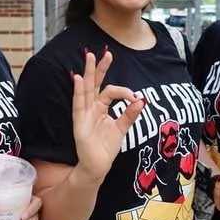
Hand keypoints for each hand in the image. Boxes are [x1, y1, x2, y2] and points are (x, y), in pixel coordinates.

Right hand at [72, 50, 144, 183]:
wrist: (98, 167)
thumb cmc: (106, 148)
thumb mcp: (122, 128)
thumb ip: (130, 113)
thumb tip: (142, 100)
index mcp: (100, 108)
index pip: (110, 91)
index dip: (123, 91)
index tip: (134, 96)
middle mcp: (90, 108)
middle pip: (94, 84)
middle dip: (99, 68)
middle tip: (104, 52)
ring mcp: (83, 114)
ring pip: (85, 90)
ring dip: (88, 73)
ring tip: (89, 57)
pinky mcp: (79, 123)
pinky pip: (77, 104)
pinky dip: (78, 91)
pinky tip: (78, 79)